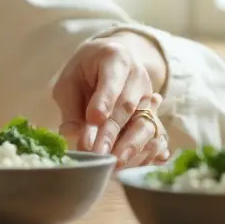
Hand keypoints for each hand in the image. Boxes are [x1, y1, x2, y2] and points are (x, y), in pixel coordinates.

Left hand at [53, 32, 170, 167]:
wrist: (108, 63)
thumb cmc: (84, 72)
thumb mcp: (69, 81)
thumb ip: (70, 107)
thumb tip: (71, 134)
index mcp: (116, 58)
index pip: (112, 79)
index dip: (104, 100)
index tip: (94, 119)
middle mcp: (138, 77)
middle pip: (127, 106)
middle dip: (111, 132)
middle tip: (96, 152)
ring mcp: (149, 98)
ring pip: (146, 124)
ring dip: (130, 146)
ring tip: (114, 163)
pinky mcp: (154, 116)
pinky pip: (154, 137)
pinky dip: (144, 154)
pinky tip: (131, 165)